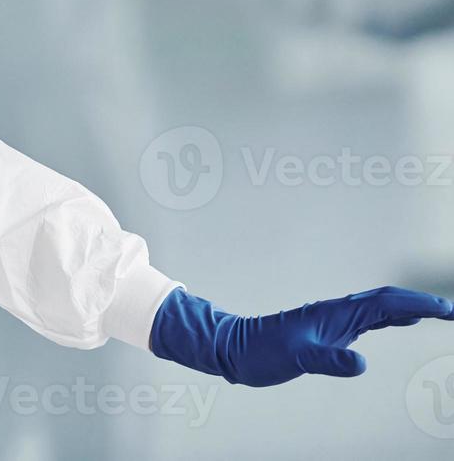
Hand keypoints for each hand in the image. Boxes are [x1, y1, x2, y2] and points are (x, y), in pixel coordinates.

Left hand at [151, 285, 453, 386]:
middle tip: (452, 310)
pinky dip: (391, 316)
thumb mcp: (296, 359)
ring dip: (410, 306)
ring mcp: (333, 319)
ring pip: (379, 307)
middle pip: (387, 300)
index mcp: (335, 314)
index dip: (418, 305)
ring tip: (438, 311)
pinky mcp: (327, 329)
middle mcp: (337, 312)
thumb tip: (361, 364)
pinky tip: (400, 321)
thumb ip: (328, 361)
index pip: (386, 304)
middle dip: (421, 302)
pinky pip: (368, 318)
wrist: (232, 348)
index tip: (447, 309)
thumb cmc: (260, 353)